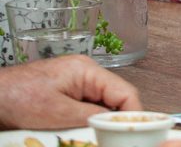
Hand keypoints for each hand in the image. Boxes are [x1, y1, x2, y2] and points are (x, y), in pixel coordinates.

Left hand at [0, 54, 141, 128]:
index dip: (133, 114)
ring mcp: (74, 84)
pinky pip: (85, 110)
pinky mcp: (64, 95)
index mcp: (87, 71)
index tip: (135, 134)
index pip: (125, 92)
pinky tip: (82, 135)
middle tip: (116, 140)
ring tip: (99, 139)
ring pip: (100, 107)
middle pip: (115, 100)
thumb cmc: (15, 98)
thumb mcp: (57, 113)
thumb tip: (117, 125)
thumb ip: (91, 117)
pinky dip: (86, 124)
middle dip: (116, 121)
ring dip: (100, 124)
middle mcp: (85, 74)